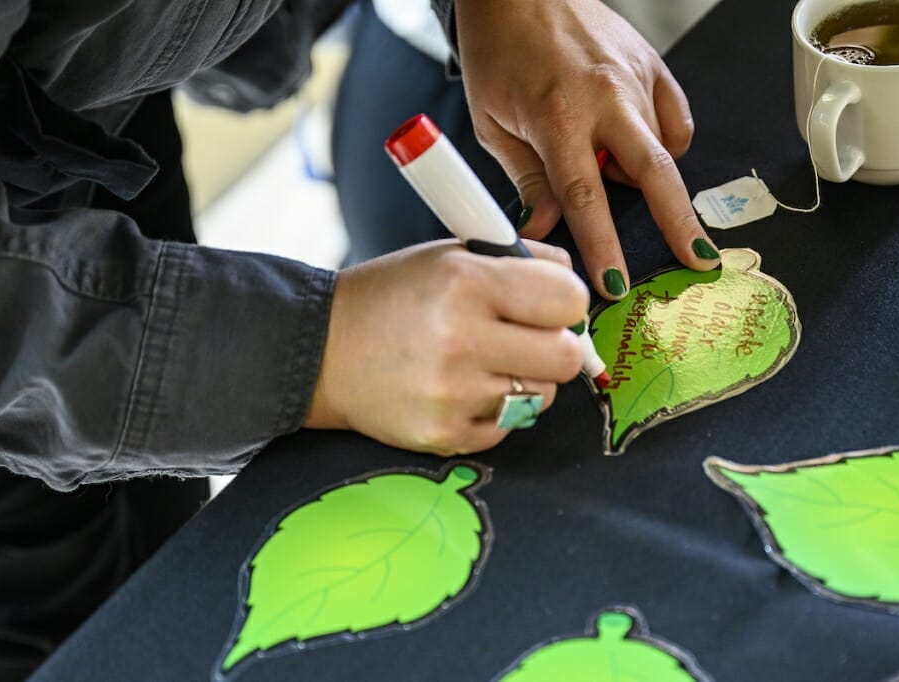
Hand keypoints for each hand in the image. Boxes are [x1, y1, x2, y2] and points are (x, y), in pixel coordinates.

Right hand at [303, 239, 586, 454]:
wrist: (320, 350)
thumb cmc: (393, 297)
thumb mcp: (450, 256)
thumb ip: (521, 262)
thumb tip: (578, 287)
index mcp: (465, 282)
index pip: (568, 299)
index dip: (564, 302)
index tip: (549, 306)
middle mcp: (461, 339)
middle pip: (565, 356)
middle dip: (554, 346)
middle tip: (525, 338)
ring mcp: (453, 394)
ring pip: (543, 396)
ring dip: (526, 380)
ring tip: (484, 363)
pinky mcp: (444, 436)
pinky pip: (509, 428)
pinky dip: (496, 411)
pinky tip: (462, 389)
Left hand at [455, 0, 719, 299]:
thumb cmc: (499, 52)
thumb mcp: (494, 125)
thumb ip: (528, 181)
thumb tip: (542, 231)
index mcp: (558, 116)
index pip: (585, 197)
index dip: (603, 246)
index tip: (615, 283)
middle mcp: (605, 97)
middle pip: (655, 174)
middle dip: (680, 225)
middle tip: (700, 262)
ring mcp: (636, 78)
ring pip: (660, 150)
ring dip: (640, 174)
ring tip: (605, 160)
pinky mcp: (654, 65)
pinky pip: (675, 122)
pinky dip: (662, 144)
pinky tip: (632, 142)